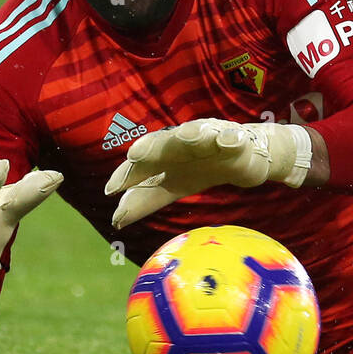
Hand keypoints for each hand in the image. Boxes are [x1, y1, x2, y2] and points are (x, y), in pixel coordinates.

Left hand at [104, 119, 312, 228]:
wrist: (241, 157)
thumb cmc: (200, 169)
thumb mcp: (172, 187)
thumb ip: (145, 200)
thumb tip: (115, 221)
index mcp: (163, 154)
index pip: (141, 164)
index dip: (127, 174)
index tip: (111, 190)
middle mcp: (182, 141)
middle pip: (163, 142)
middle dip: (150, 147)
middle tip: (135, 154)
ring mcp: (209, 137)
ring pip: (198, 133)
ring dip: (192, 133)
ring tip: (186, 136)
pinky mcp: (235, 139)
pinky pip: (233, 137)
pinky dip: (230, 138)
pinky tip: (227, 141)